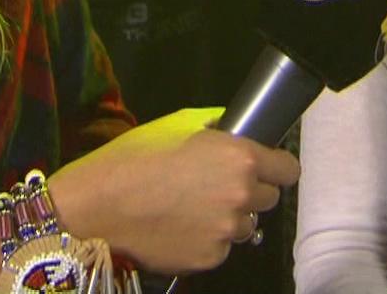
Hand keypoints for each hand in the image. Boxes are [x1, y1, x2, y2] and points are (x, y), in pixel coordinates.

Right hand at [48, 108, 300, 273]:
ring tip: (192, 210)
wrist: (97, 206)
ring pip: (245, 227)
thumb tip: (231, 130)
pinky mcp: (209, 260)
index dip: (275, 167)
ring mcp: (226, 233)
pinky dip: (206, 241)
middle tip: (216, 187)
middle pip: (269, 200)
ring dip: (229, 219)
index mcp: (240, 158)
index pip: (288, 170)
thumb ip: (214, 128)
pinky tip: (178, 228)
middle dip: (250, 193)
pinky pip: (220, 248)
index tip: (262, 168)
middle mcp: (241, 197)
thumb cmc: (133, 158)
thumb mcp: (176, 126)